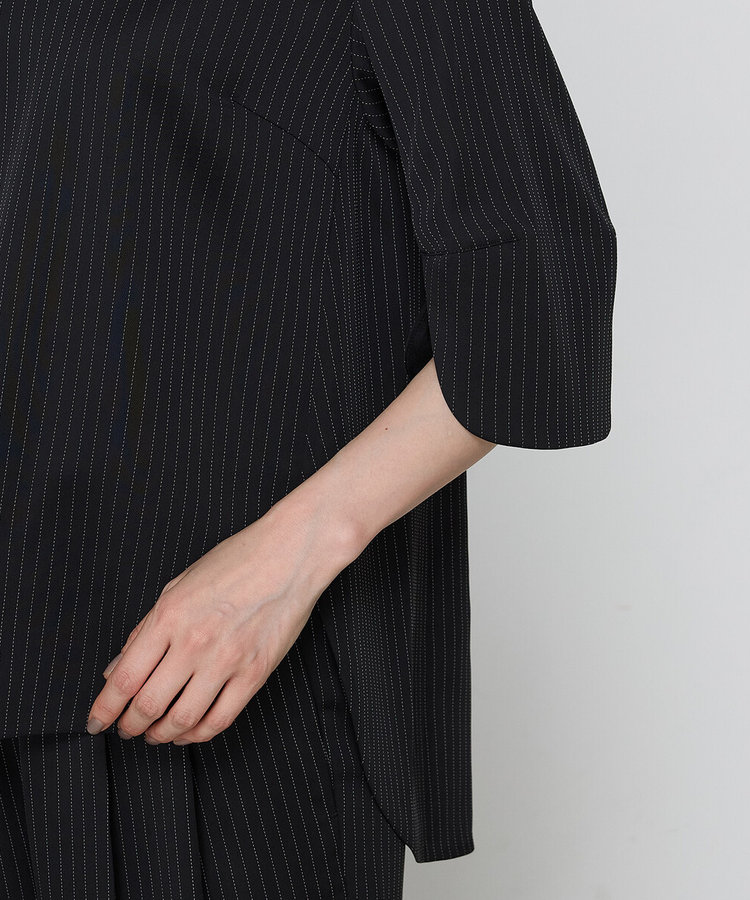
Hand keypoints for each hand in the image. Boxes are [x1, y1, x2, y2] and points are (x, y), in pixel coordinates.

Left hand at [86, 495, 359, 744]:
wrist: (290, 555)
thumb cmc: (236, 561)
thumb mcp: (179, 585)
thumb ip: (146, 630)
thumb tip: (117, 669)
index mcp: (169, 615)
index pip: (124, 678)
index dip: (104, 709)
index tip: (96, 722)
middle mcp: (194, 642)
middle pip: (148, 705)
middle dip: (129, 727)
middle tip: (126, 730)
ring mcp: (227, 660)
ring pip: (182, 720)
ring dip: (161, 735)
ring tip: (156, 735)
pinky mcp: (255, 673)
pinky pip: (220, 719)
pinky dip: (198, 735)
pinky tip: (189, 732)